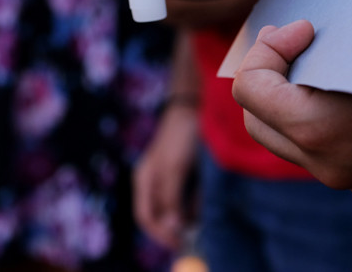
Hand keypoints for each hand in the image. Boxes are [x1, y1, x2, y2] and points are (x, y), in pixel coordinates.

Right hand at [134, 102, 199, 249]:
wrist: (194, 109)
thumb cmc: (179, 137)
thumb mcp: (174, 168)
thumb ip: (169, 198)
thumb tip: (170, 228)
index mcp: (144, 181)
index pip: (146, 217)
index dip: (160, 234)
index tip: (179, 244)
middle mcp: (154, 184)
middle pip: (162, 217)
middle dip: (178, 227)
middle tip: (197, 234)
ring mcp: (170, 181)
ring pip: (179, 210)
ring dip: (191, 215)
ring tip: (203, 204)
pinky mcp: (185, 177)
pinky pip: (191, 199)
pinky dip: (199, 203)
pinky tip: (207, 191)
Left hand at [231, 21, 351, 194]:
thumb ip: (317, 46)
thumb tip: (281, 30)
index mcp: (320, 129)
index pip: (250, 88)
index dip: (268, 49)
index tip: (303, 26)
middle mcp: (325, 162)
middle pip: (256, 116)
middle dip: (266, 72)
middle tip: (294, 37)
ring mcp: (343, 177)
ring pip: (280, 135)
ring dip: (284, 95)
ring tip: (311, 57)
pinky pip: (313, 148)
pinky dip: (310, 114)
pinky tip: (337, 83)